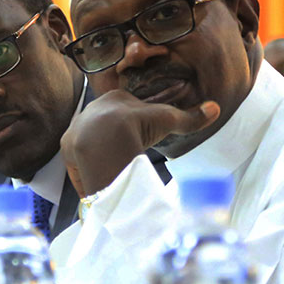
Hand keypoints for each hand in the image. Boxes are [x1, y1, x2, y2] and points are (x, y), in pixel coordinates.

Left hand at [60, 90, 219, 195]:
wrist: (107, 140)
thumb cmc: (138, 125)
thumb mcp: (167, 120)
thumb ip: (189, 117)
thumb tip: (215, 108)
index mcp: (111, 99)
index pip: (121, 109)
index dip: (132, 122)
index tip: (139, 135)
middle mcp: (89, 112)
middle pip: (101, 126)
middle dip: (111, 140)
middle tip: (125, 153)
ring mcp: (76, 130)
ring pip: (87, 144)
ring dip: (96, 157)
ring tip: (111, 170)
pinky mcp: (68, 149)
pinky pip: (77, 162)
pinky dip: (87, 173)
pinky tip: (98, 183)